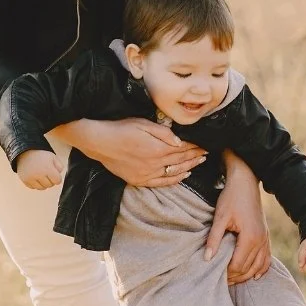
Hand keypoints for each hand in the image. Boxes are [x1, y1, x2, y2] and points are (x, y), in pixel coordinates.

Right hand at [15, 149, 62, 189]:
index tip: (55, 175)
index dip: (58, 178)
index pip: (57, 181)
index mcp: (47, 168)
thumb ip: (60, 166)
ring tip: (42, 176)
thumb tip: (59, 176)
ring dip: (43, 184)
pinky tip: (35, 177)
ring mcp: (31, 178)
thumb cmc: (40, 155)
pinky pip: (33, 187)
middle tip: (47, 174)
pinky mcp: (25, 180)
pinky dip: (35, 184)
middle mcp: (39, 174)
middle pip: (50, 185)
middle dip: (50, 180)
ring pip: (42, 188)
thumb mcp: (53, 157)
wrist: (25, 152)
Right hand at [55, 117, 204, 187]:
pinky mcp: (139, 180)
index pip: (183, 148)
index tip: (205, 145)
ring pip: (174, 172)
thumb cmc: (120, 128)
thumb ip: (163, 133)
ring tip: (200, 162)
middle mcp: (155, 163)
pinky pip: (162, 182)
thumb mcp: (143, 123)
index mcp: (158, 148)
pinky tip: (184, 176)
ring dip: (189, 167)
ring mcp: (147, 174)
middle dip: (195, 156)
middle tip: (207, 154)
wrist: (99, 142)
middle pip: (181, 161)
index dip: (195, 147)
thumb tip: (181, 141)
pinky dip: (175, 180)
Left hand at [208, 151, 270, 283]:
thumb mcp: (219, 217)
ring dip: (247, 275)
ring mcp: (266, 238)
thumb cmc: (231, 197)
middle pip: (249, 268)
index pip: (238, 264)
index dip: (226, 273)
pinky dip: (261, 269)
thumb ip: (214, 238)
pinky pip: (267, 258)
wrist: (246, 182)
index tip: (214, 273)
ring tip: (233, 280)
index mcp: (250, 237)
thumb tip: (207, 258)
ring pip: (259, 266)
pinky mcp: (266, 236)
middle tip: (220, 280)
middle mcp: (261, 240)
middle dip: (235, 277)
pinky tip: (255, 276)